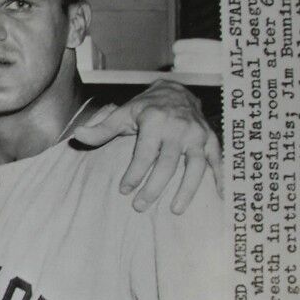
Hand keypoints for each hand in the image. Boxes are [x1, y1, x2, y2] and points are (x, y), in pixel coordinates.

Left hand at [72, 81, 222, 213]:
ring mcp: (197, 134)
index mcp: (155, 122)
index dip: (134, 174)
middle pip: (167, 164)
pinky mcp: (211, 139)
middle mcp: (179, 128)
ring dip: (187, 189)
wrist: (177, 90)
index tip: (124, 190)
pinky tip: (220, 196)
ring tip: (175, 209)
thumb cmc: (146, 107)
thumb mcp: (123, 114)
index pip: (144, 154)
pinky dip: (221, 177)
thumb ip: (102, 129)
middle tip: (140, 207)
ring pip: (194, 166)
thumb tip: (78, 136)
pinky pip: (218, 159)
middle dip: (154, 187)